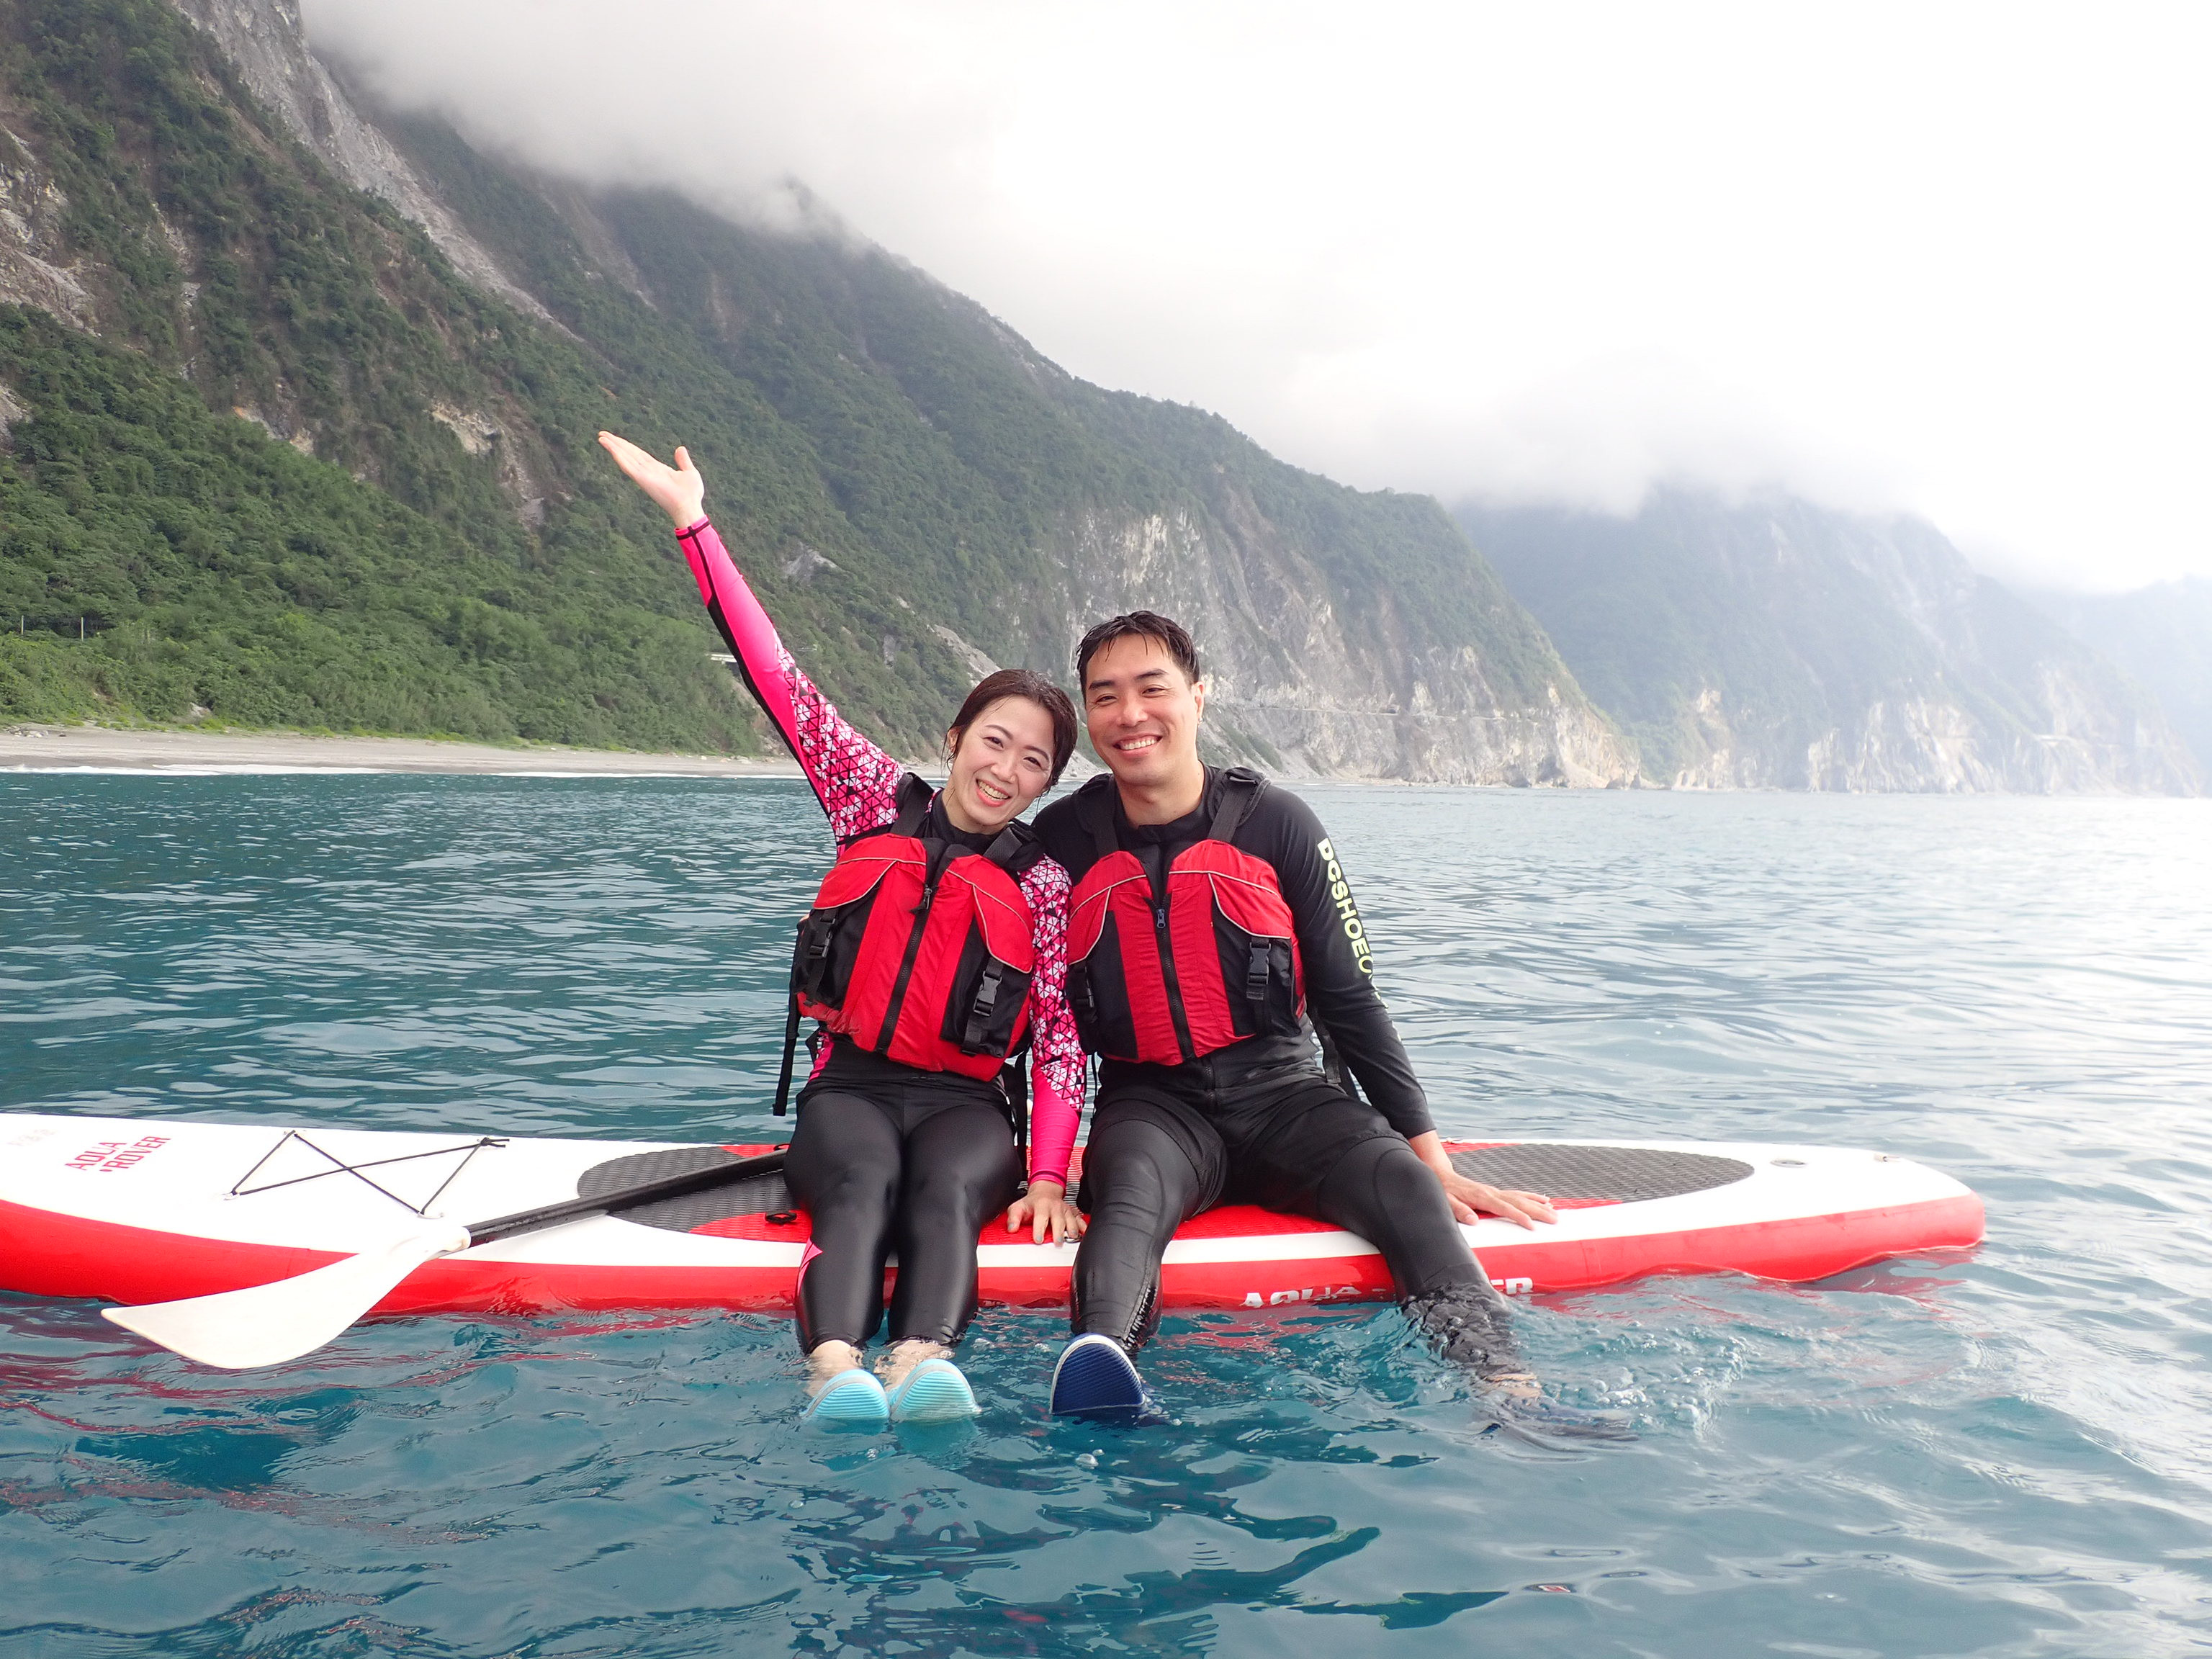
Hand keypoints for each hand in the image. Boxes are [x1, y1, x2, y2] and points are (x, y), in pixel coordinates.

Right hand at [598, 430, 705, 526]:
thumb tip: (680, 448)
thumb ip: (683, 461)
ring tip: (601, 437)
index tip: (617, 438)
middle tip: (602, 434)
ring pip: (625, 458)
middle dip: (616, 444)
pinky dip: (618, 456)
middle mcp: (647, 471)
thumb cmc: (691, 494)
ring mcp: (643, 475)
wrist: (690, 507)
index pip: (638, 454)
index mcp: (657, 469)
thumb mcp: (689, 472)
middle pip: (628, 454)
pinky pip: (627, 466)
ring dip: (613, 447)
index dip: (627, 446)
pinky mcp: (642, 479)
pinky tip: (609, 447)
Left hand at [1006, 1177, 1085, 1244]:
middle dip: (1059, 1231)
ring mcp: (1065, 1209)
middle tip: (1058, 1242)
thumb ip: (1013, 1218)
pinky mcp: (1073, 1212)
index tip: (1038, 1239)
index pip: (1040, 1217)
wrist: (1046, 1191)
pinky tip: (1084, 1233)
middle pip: (1059, 1219)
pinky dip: (1083, 1226)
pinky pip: (1080, 1218)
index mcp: (1041, 1205)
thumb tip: (1011, 1229)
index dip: (1039, 1229)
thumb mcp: (1018, 1207)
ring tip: (1072, 1238)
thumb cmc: (1032, 1202)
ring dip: (1072, 1229)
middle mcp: (1055, 1207)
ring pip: (1071, 1219)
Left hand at [1439, 1173, 1555, 1228]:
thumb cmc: (1444, 1191)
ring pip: (1521, 1198)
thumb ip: (1459, 1211)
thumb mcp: (1447, 1202)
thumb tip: (1474, 1221)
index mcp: (1482, 1198)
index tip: (1533, 1226)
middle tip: (1555, 1219)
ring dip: (1538, 1204)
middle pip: (1519, 1202)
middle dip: (1538, 1211)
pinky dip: (1531, 1197)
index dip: (1519, 1217)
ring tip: (1554, 1211)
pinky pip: (1517, 1195)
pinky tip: (1542, 1200)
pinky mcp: (1496, 1192)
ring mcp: (1495, 1191)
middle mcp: (1492, 1193)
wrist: (1442, 1176)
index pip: (1504, 1208)